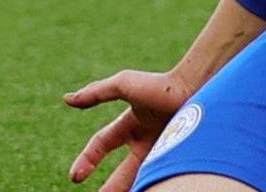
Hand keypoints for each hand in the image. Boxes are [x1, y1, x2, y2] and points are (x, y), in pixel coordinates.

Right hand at [64, 69, 194, 191]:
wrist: (198, 87)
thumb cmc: (160, 84)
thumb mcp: (124, 85)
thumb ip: (97, 92)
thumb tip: (67, 99)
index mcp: (130, 124)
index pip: (101, 144)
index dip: (86, 159)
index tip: (75, 177)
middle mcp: (146, 139)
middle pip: (122, 171)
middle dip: (110, 188)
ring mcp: (163, 148)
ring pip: (142, 177)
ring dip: (129, 189)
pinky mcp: (177, 156)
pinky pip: (162, 176)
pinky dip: (155, 184)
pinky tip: (151, 190)